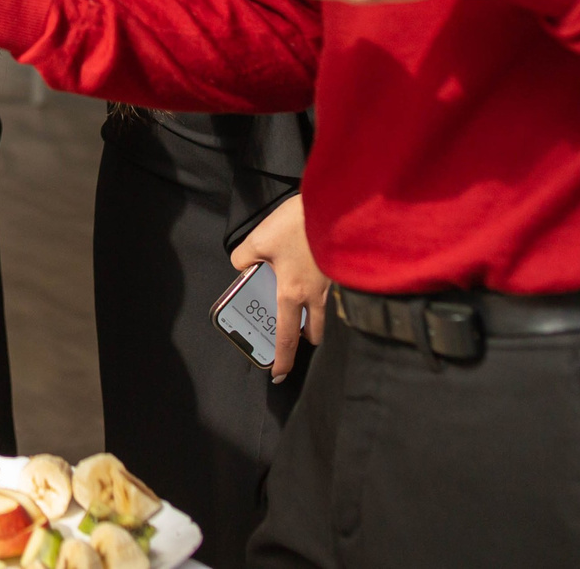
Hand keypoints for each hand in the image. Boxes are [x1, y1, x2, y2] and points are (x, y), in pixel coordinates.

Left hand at [229, 194, 326, 378]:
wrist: (334, 204)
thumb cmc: (297, 225)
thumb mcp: (258, 240)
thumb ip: (244, 258)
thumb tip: (244, 266)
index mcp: (291, 294)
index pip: (286, 336)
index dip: (282, 359)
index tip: (278, 374)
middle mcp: (314, 294)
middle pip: (312, 329)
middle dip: (304, 338)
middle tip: (293, 338)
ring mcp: (329, 282)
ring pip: (321, 310)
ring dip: (312, 317)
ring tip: (297, 308)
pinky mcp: (335, 267)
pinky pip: (326, 291)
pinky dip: (317, 293)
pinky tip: (306, 275)